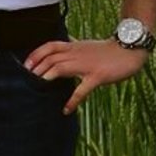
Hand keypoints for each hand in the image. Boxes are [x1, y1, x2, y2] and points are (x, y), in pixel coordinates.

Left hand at [24, 38, 149, 113]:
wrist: (129, 49)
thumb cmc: (108, 50)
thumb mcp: (88, 45)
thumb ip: (75, 46)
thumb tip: (63, 45)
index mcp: (75, 46)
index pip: (50, 46)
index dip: (36, 54)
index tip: (26, 65)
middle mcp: (78, 54)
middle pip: (51, 58)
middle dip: (37, 69)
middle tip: (27, 81)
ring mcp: (87, 64)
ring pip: (61, 68)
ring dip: (47, 78)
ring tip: (39, 89)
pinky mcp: (97, 76)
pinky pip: (82, 89)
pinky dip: (72, 100)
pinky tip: (66, 109)